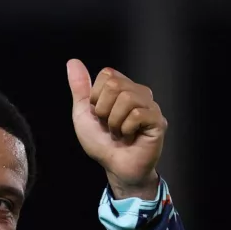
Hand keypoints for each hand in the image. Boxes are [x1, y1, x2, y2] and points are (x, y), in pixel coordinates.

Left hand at [66, 59, 165, 198]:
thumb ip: (80, 88)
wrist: (115, 167)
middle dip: (104, 110)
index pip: (107, 74)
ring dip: (114, 121)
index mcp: (122, 88)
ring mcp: (150, 106)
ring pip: (127, 98)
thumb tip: (73, 62)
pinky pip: (138, 114)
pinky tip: (129, 137)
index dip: (96, 97)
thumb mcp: (83, 114)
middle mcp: (139, 93)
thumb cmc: (101, 143)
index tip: (99, 115)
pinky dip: (126, 128)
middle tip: (109, 126)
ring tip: (118, 133)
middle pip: (115, 83)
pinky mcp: (158, 121)